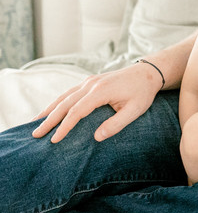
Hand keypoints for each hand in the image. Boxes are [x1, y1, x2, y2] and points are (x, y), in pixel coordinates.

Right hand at [32, 63, 162, 142]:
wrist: (148, 72)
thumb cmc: (143, 92)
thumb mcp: (135, 110)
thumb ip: (116, 124)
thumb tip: (96, 138)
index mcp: (101, 91)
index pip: (76, 111)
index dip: (64, 126)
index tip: (54, 140)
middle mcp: (91, 84)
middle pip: (64, 103)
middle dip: (49, 119)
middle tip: (35, 135)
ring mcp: (89, 81)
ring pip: (63, 96)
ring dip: (49, 110)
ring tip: (34, 123)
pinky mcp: (89, 81)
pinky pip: (69, 93)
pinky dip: (57, 103)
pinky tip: (50, 111)